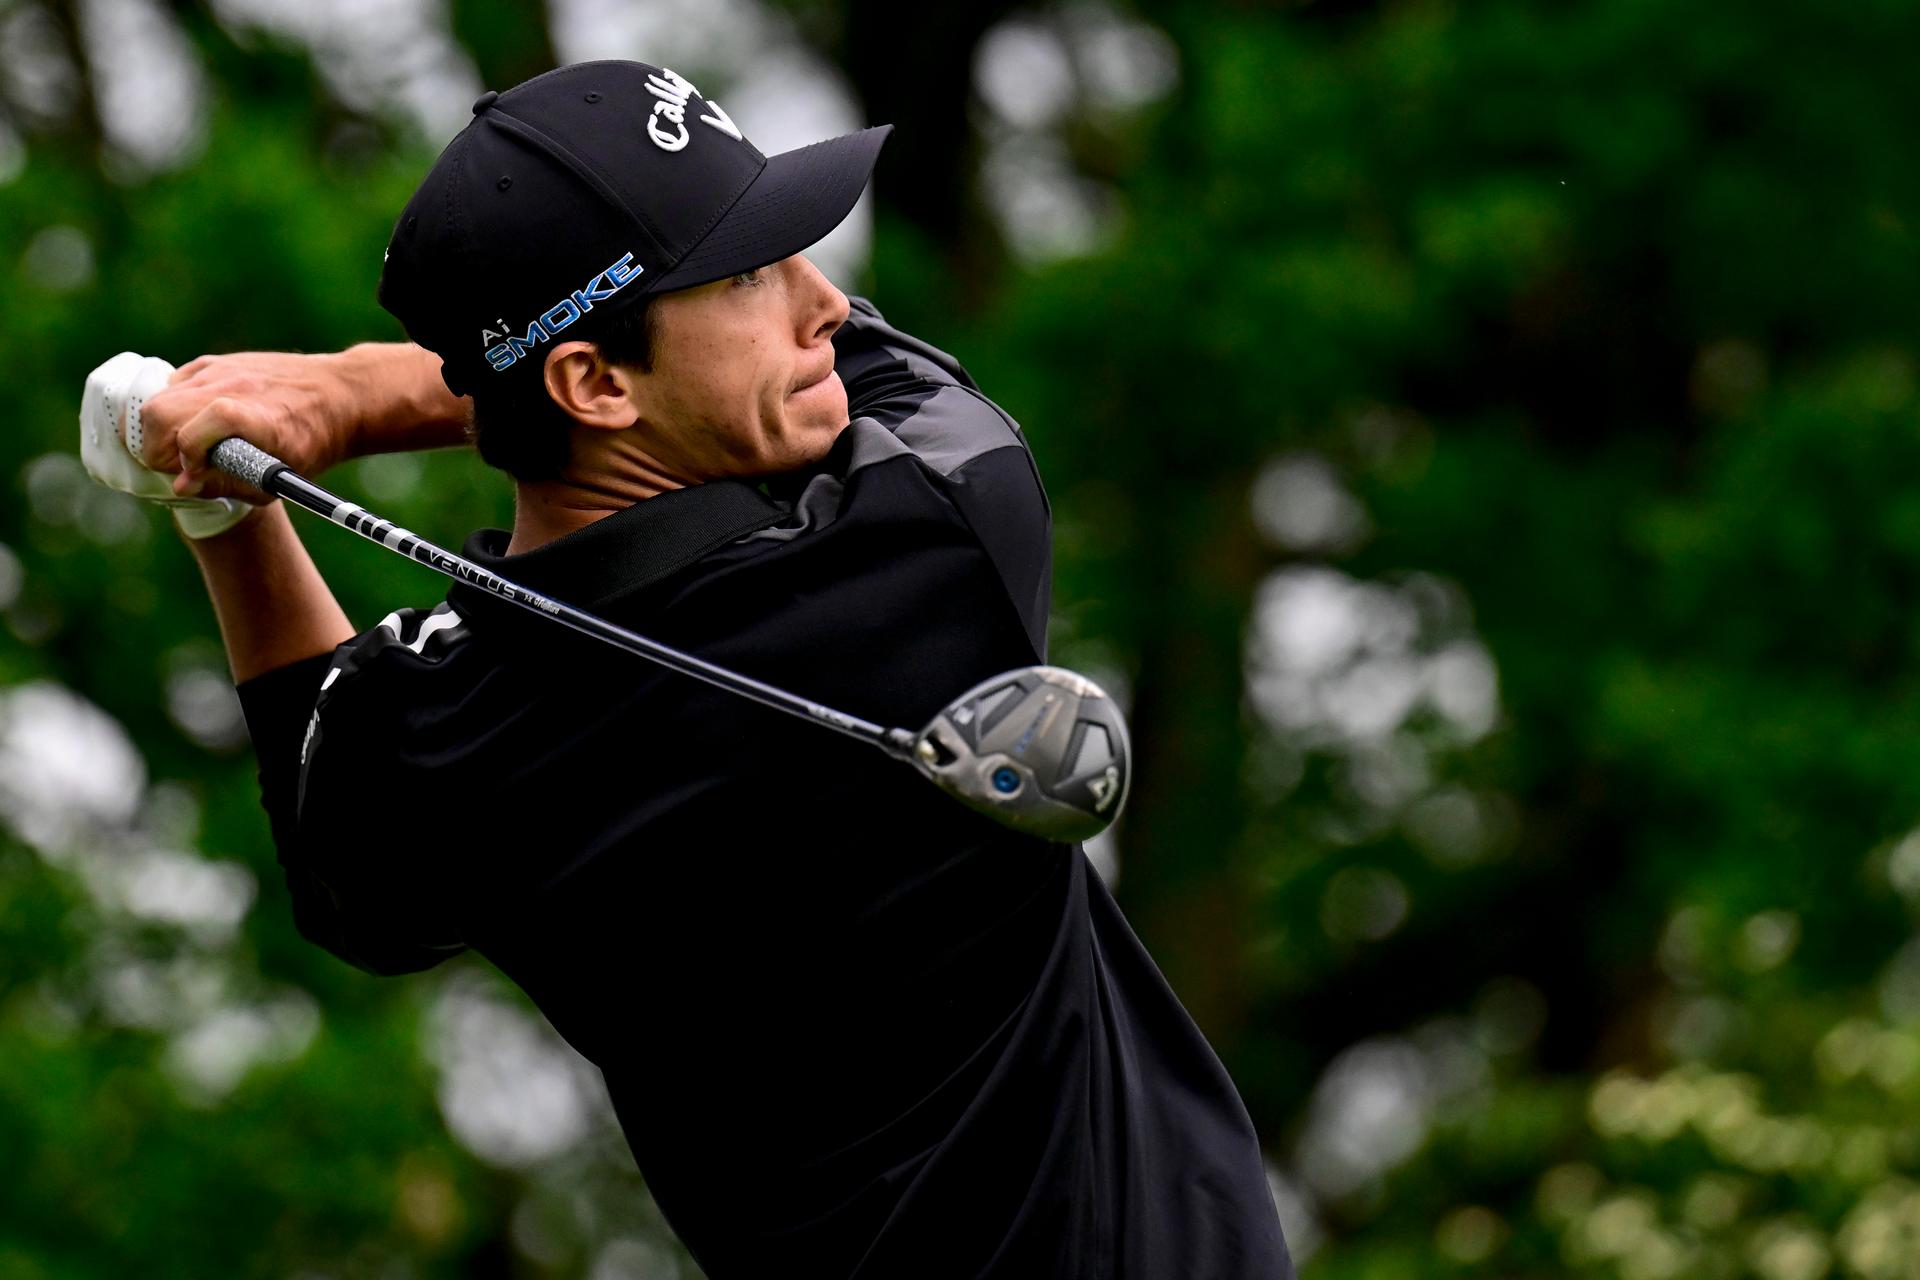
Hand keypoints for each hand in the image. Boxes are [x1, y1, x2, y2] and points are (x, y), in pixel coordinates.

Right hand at [136, 350, 363, 504]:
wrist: (340, 395)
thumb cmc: (313, 442)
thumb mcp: (281, 479)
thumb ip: (228, 484)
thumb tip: (182, 486)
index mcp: (256, 420)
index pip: (191, 434)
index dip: (184, 460)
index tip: (193, 476)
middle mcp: (234, 389)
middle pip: (159, 414)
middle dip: (156, 447)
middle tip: (177, 465)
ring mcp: (221, 371)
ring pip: (159, 397)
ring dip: (159, 427)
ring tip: (182, 446)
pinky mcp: (215, 362)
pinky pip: (173, 384)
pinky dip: (172, 406)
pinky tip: (194, 421)